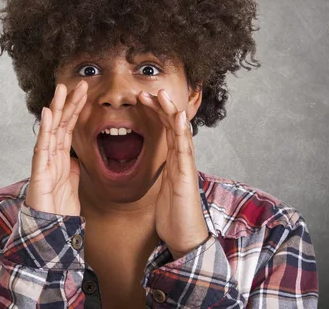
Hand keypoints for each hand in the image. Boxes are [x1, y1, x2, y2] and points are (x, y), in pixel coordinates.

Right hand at [25, 81, 87, 215]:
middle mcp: (51, 154)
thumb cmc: (59, 206)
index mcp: (61, 156)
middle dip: (69, 102)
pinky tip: (47, 113)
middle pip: (61, 123)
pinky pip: (42, 145)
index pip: (70, 127)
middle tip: (79, 83)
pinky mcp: (39, 169)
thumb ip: (74, 167)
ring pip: (51, 129)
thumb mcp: (73, 182)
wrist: (51, 227)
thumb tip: (76, 156)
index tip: (85, 92)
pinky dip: (44, 128)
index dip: (76, 109)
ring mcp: (44, 159)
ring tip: (61, 89)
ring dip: (56, 108)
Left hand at [139, 89, 209, 259]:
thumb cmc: (172, 215)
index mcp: (173, 162)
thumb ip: (159, 173)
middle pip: (172, 126)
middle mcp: (181, 160)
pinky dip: (182, 131)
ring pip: (180, 132)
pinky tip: (178, 116)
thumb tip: (149, 164)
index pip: (165, 131)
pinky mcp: (186, 176)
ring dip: (171, 111)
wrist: (184, 238)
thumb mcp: (161, 189)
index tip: (142, 99)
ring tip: (161, 94)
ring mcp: (185, 166)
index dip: (155, 113)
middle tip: (146, 91)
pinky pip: (184, 149)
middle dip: (161, 106)